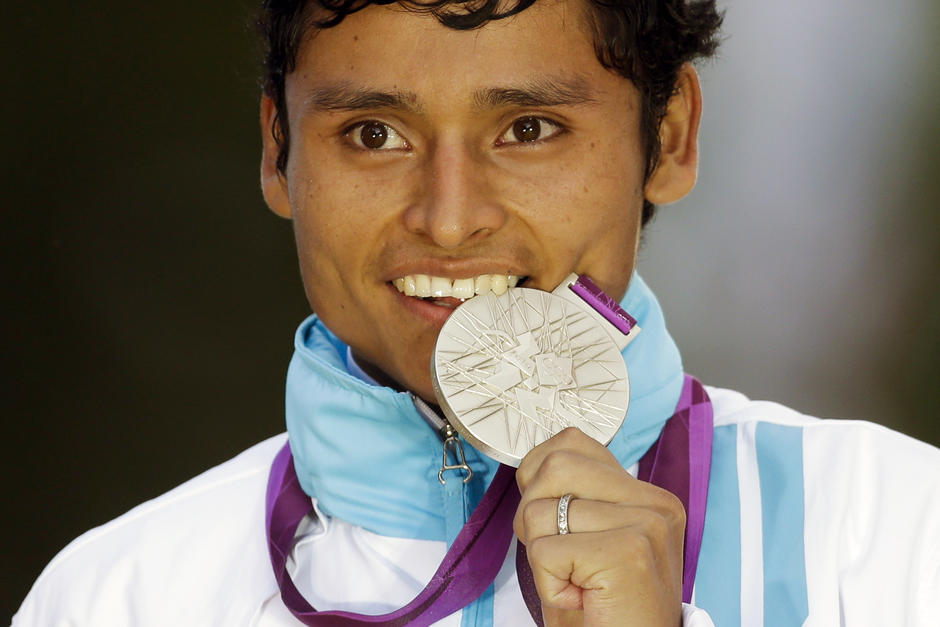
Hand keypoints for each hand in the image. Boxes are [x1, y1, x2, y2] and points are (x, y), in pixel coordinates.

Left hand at [513, 428, 685, 626]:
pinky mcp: (629, 552)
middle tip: (560, 558)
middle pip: (554, 466)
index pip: (571, 442)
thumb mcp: (589, 540)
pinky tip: (579, 598)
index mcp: (648, 495)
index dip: (539, 479)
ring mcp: (646, 525)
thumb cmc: (604, 611)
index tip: (554, 523)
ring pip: (541, 510)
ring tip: (574, 579)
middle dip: (533, 514)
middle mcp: (655, 504)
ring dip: (540, 554)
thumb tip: (535, 464)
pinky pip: (545, 550)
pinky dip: (547, 583)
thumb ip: (575, 496)